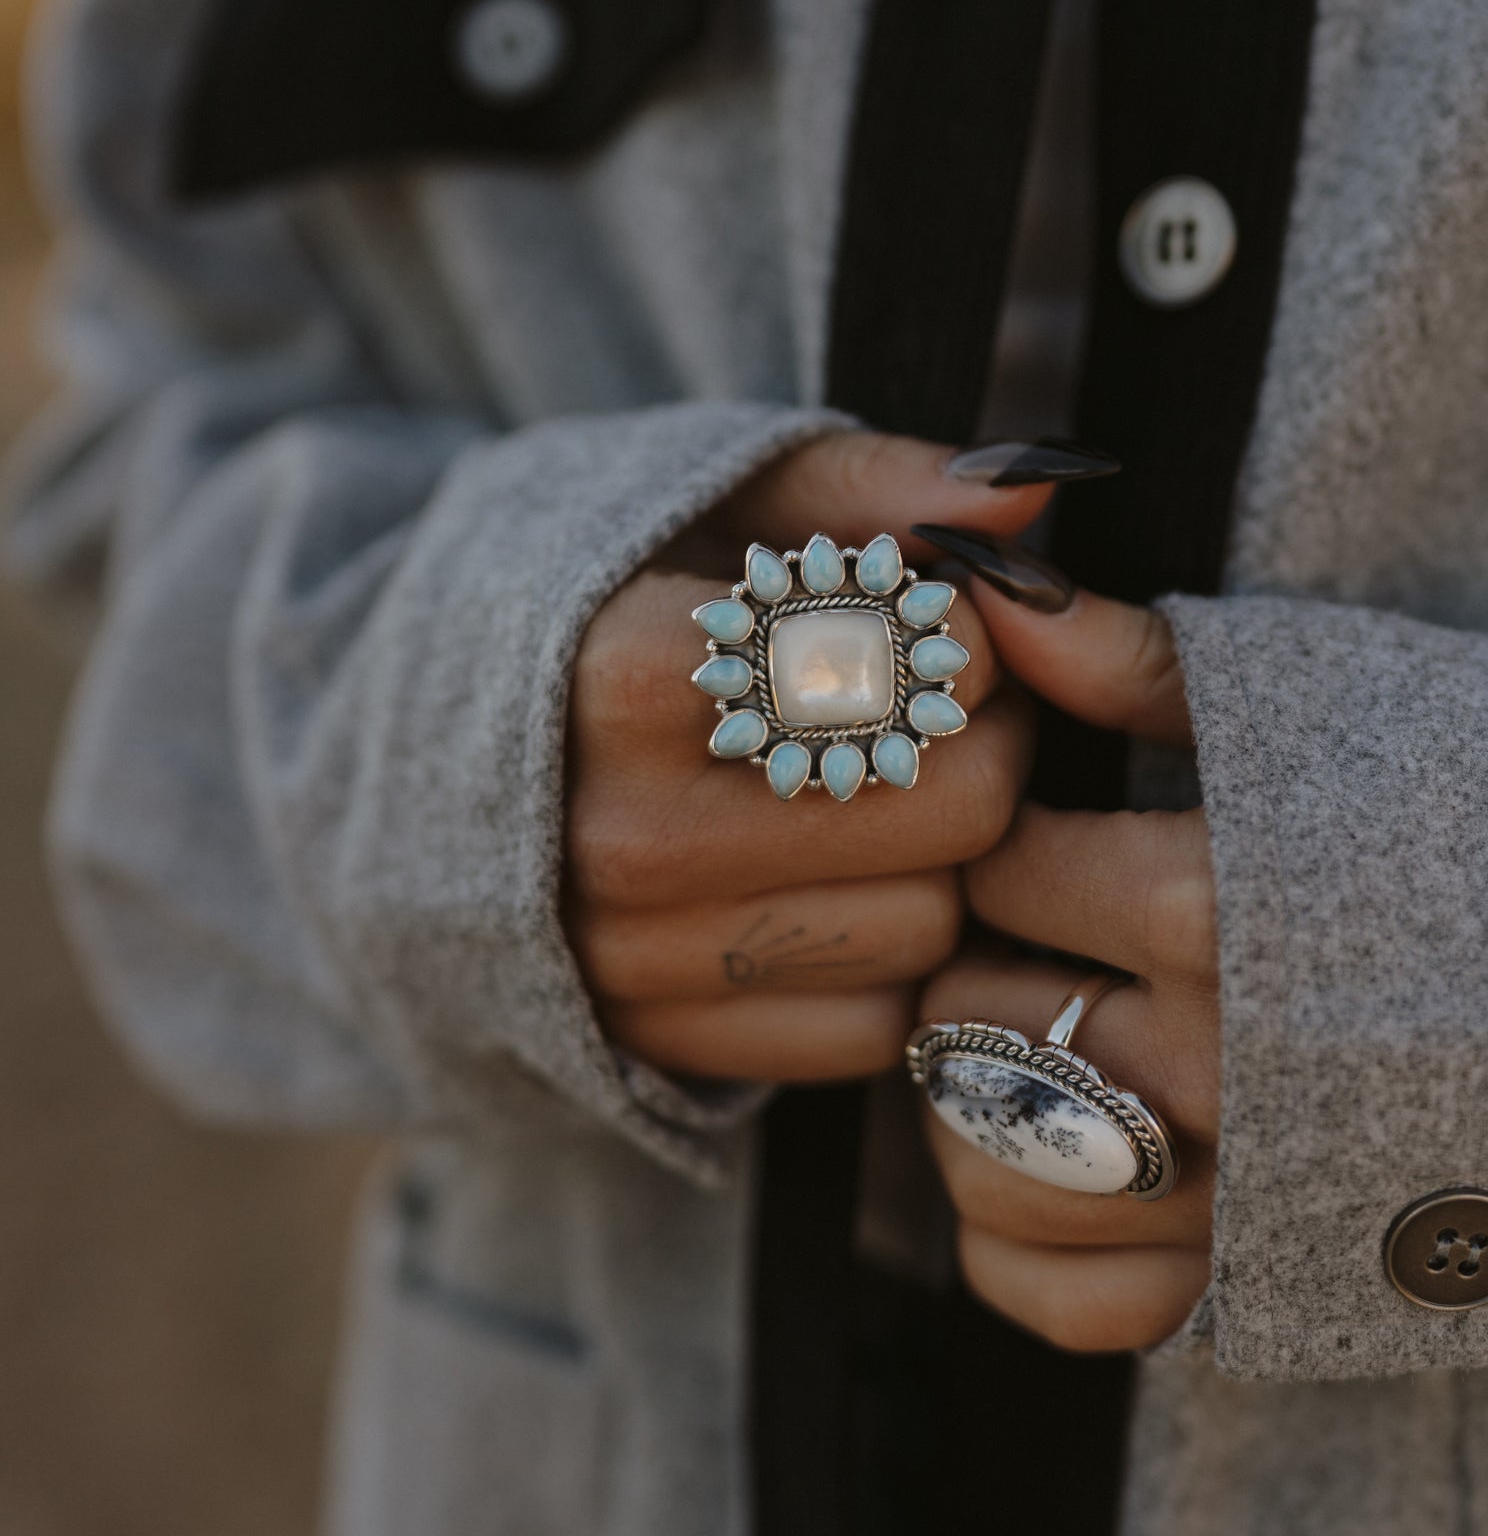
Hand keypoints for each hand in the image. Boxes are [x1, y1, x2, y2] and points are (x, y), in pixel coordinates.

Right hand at [567, 434, 1054, 1081]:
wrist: (407, 747)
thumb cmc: (582, 592)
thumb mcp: (706, 495)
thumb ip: (873, 488)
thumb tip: (1032, 492)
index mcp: (626, 675)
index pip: (921, 668)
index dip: (967, 633)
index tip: (928, 617)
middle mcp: (629, 838)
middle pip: (957, 809)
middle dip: (985, 743)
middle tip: (938, 706)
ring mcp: (639, 961)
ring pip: (929, 926)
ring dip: (940, 858)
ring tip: (876, 791)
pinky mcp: (663, 1046)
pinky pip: (874, 1024)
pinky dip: (883, 956)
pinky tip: (832, 883)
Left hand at [919, 576, 1218, 1349]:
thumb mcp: (1335, 704)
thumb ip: (1138, 661)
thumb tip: (986, 592)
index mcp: (1206, 908)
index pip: (994, 867)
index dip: (1004, 836)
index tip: (1048, 829)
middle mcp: (1202, 1066)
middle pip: (963, 1016)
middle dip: (976, 962)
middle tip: (1029, 938)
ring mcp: (1225, 1192)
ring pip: (980, 1165)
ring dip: (977, 1099)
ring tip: (1036, 1040)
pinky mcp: (1247, 1287)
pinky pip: (1054, 1293)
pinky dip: (1025, 1236)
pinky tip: (1059, 1158)